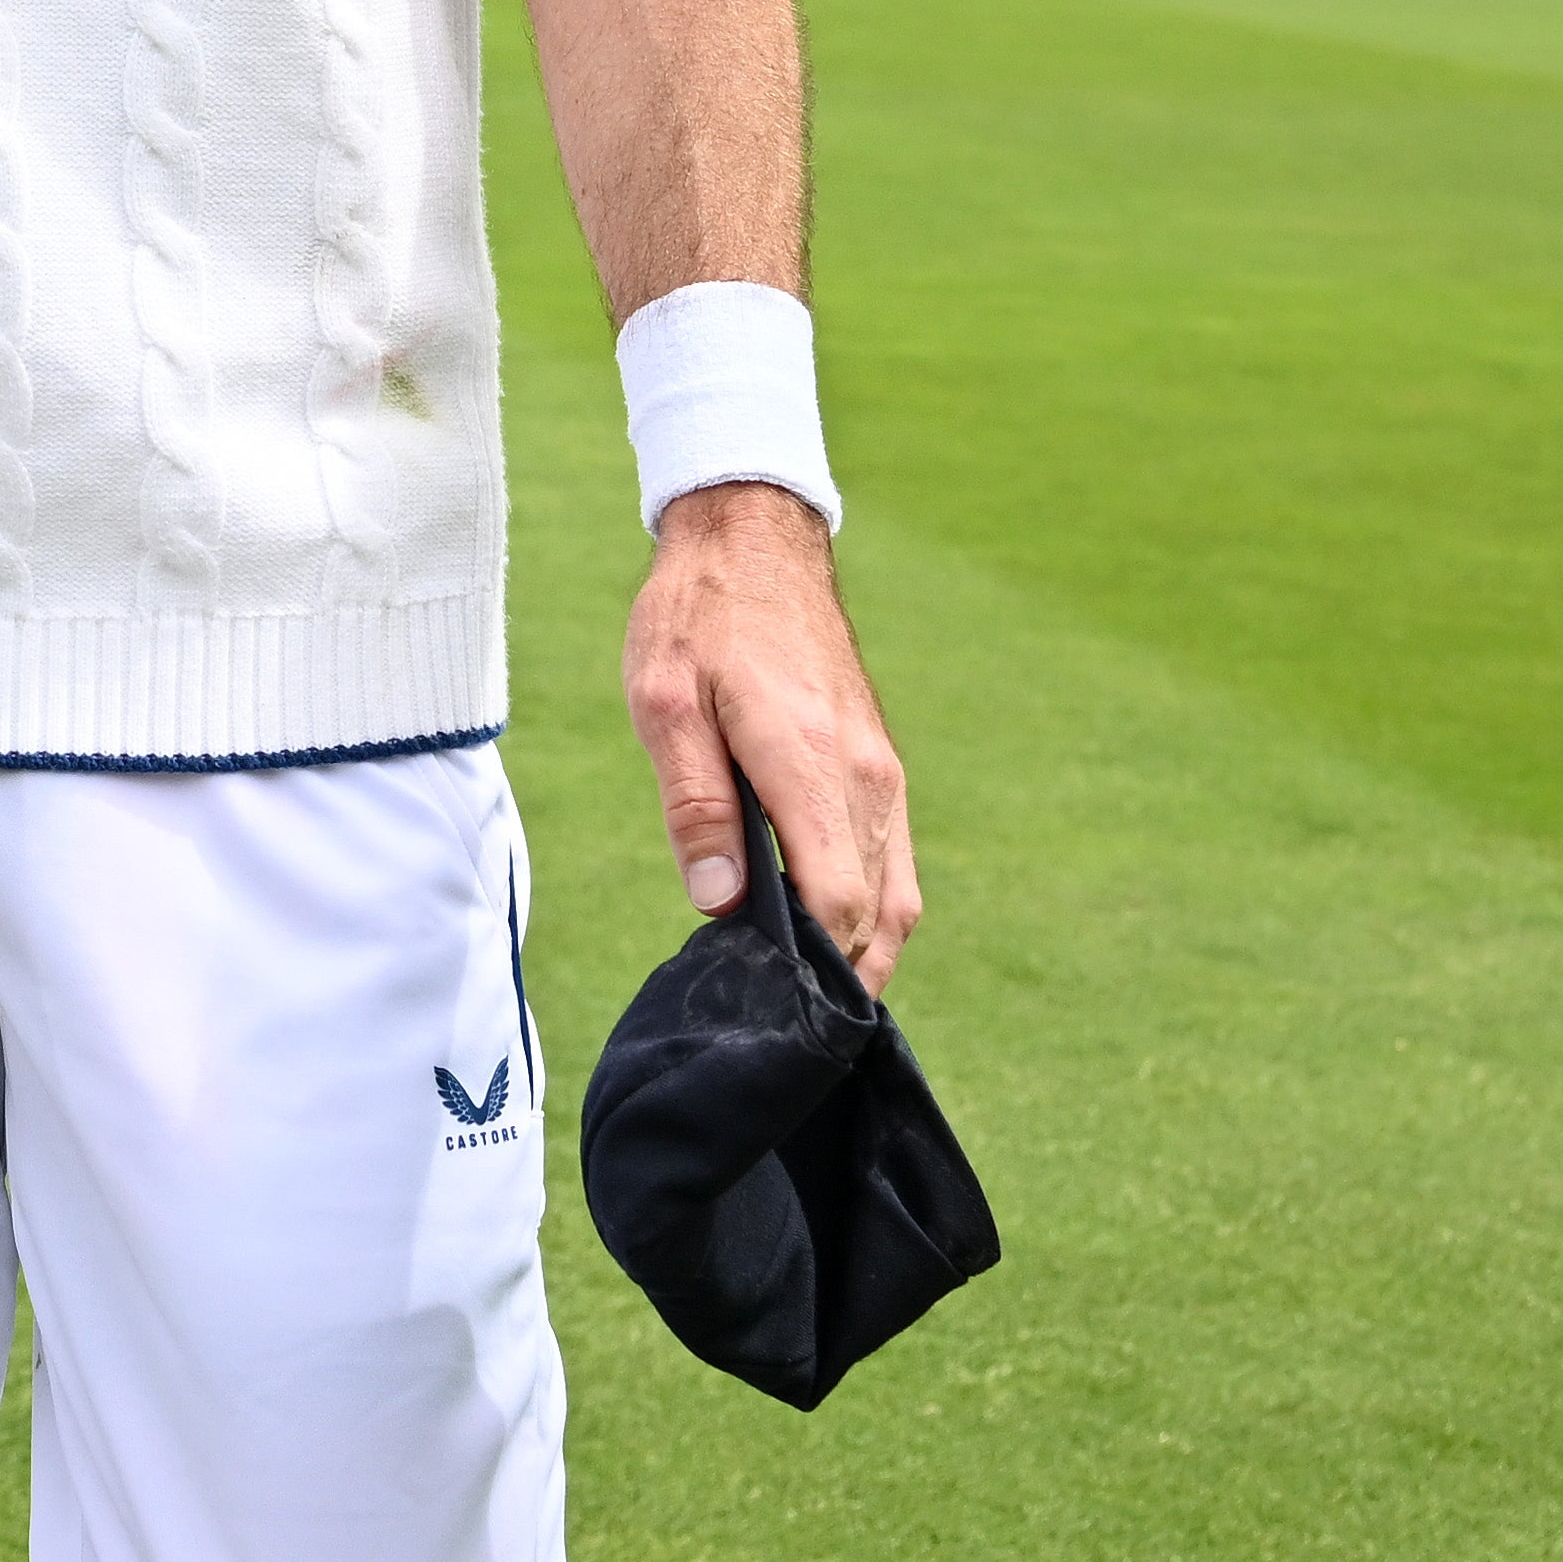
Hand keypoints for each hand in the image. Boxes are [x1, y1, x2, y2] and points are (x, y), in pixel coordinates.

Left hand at [624, 485, 916, 989]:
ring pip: (896, 898)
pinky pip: (892, 862)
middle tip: (775, 1023)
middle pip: (877, 918)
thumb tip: (720, 904)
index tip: (766, 1006)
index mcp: (811, 764)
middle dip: (834, 979)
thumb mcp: (665, 705)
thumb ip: (696, 806)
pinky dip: (869, 911)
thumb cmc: (697, 618)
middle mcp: (865, 777)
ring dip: (859, 952)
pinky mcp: (879, 764)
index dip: (810, 971)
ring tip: (798, 994)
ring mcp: (881, 771)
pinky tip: (821, 935)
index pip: (838, 903)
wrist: (754, 538)